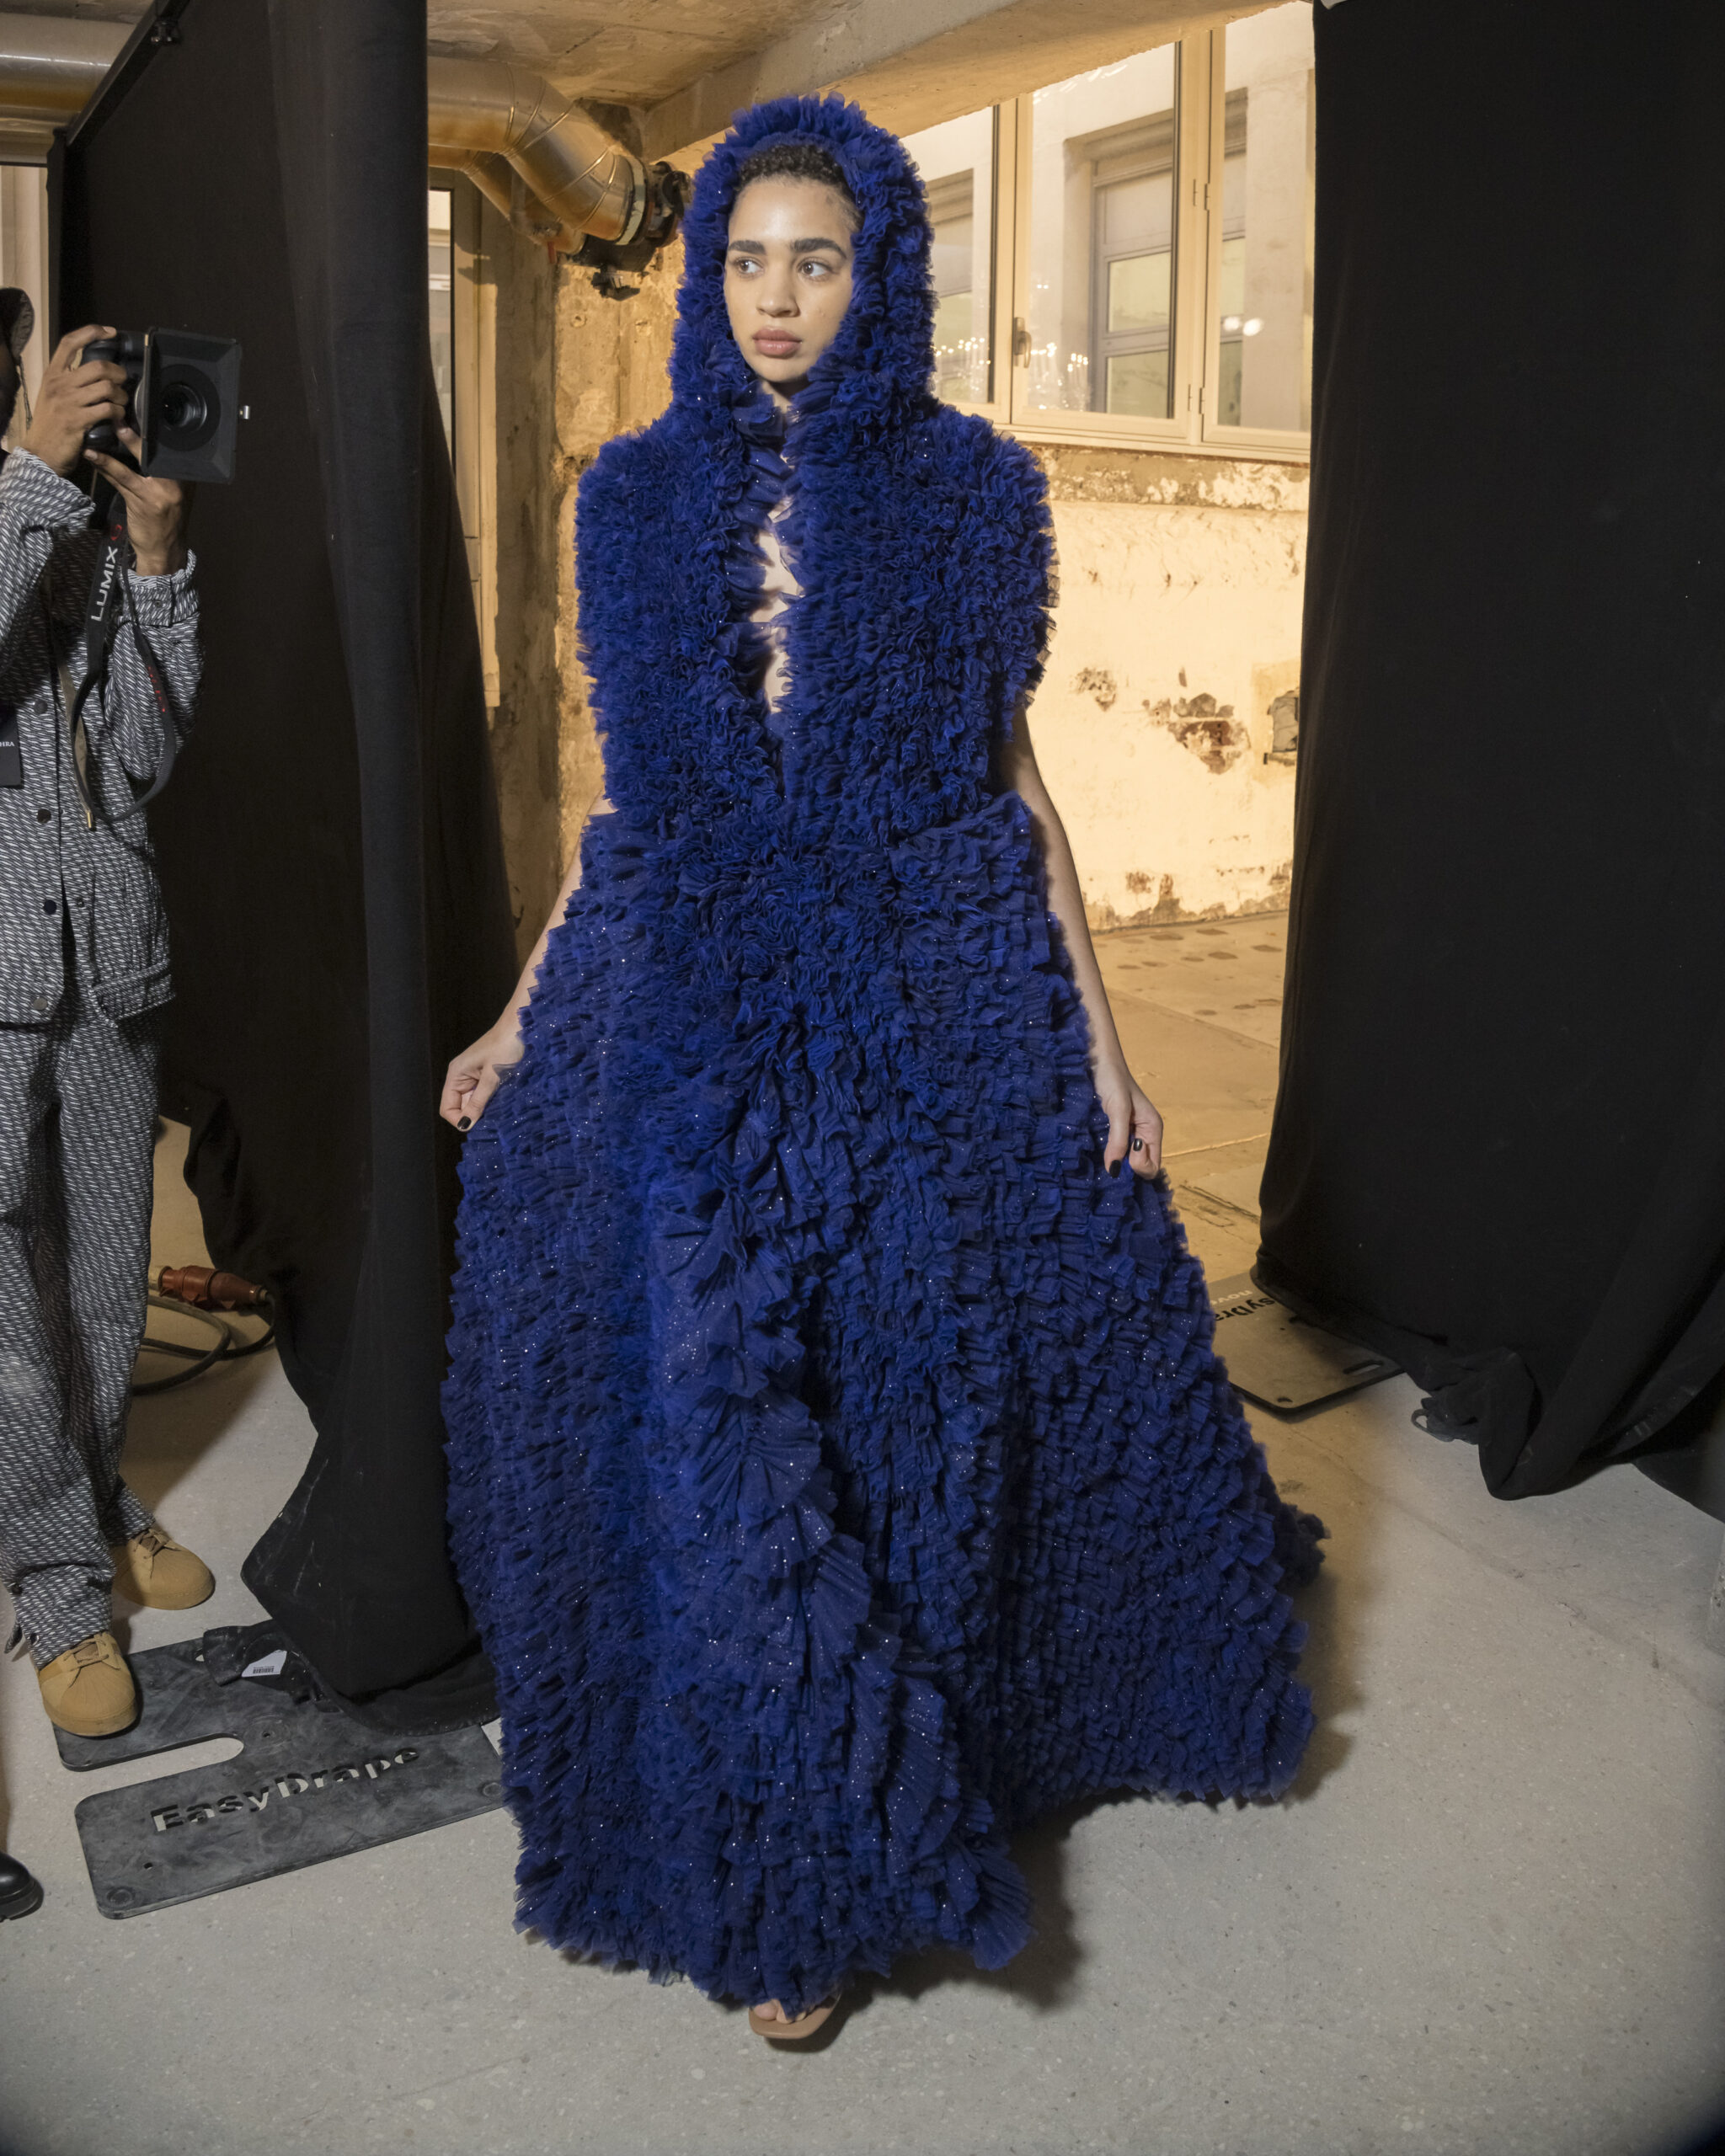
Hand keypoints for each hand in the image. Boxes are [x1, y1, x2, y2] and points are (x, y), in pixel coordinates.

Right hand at [21, 324, 126, 476]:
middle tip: (123, 383)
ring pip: (106, 388)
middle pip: (98, 366)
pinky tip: (118, 417)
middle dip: (118, 374)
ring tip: (122, 403)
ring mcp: (67, 402)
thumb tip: (97, 372)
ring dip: (121, 396)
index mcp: (52, 374)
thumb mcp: (53, 396)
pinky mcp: (78, 420)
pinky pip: (108, 409)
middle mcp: (58, 384)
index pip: (69, 342)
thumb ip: (69, 381)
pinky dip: (119, 413)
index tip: (110, 332)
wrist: (41, 454)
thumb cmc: (52, 425)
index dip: (91, 332)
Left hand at [86, 427, 190, 574]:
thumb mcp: (170, 494)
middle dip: (133, 434)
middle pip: (151, 453)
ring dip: (112, 448)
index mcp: (184, 478)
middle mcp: (175, 483)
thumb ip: (160, 473)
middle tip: (116, 413)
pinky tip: (92, 456)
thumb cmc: (165, 522)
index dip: (152, 432)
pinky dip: (105, 465)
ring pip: (132, 464)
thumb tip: (138, 446)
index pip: (167, 450)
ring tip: (96, 431)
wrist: (164, 552)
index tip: (136, 413)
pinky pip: (121, 479)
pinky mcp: (142, 502)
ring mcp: (159, 493)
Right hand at [440, 1015, 525, 1130]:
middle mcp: (460, 1076)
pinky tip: (503, 1100)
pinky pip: (483, 1094)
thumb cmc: (506, 1047)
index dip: (460, 1120)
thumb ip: (478, 1102)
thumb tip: (465, 1125)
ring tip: (500, 1108)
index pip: (447, 1108)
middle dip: (474, 1115)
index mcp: (456, 1075)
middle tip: (494, 1117)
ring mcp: (473, 1076)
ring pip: (473, 1102)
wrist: (521, 1025)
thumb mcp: (492, 1077)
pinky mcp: (485, 1075)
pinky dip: (491, 1100)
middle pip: (460, 1107)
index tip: (479, 1125)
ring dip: (484, 1108)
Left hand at [1095, 1059, 1163, 1178]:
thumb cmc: (1113, 1080)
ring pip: (1126, 1160)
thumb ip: (1119, 1140)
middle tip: (1111, 1150)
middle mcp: (1144, 1134)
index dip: (1138, 1167)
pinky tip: (1098, 1147)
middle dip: (1127, 1166)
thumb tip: (1114, 1171)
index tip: (1123, 1152)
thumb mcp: (1118, 1110)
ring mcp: (1129, 1133)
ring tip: (1102, 1149)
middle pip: (1140, 1167)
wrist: (1099, 1060)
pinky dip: (1108, 1153)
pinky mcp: (1115, 1130)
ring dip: (1116, 1160)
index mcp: (1153, 1129)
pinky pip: (1116, 1150)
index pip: (1152, 1166)